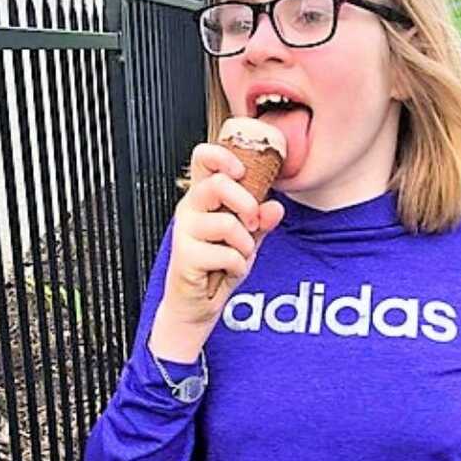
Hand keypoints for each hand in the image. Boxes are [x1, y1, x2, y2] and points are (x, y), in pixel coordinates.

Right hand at [162, 140, 284, 326]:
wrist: (198, 304)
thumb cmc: (218, 266)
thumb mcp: (247, 239)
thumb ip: (261, 221)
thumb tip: (276, 207)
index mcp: (203, 196)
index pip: (202, 158)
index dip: (223, 156)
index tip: (242, 171)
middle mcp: (189, 208)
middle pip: (218, 184)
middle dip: (247, 205)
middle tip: (252, 223)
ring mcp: (184, 231)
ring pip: (227, 223)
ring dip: (244, 245)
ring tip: (238, 255)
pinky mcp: (185, 255)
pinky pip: (226, 254)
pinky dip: (237, 267)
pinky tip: (228, 271)